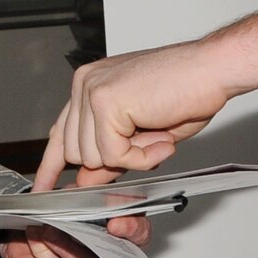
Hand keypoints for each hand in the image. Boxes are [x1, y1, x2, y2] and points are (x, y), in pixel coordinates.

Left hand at [33, 42, 231, 187]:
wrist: (214, 68)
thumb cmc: (188, 91)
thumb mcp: (142, 133)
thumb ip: (109, 153)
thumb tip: (84, 180)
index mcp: (91, 84)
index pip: (62, 132)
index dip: (52, 165)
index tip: (44, 189)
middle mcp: (86, 83)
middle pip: (75, 152)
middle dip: (111, 161)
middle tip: (149, 146)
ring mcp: (92, 90)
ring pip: (91, 158)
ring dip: (130, 158)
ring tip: (159, 135)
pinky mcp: (106, 101)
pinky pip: (113, 155)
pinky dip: (141, 158)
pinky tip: (162, 139)